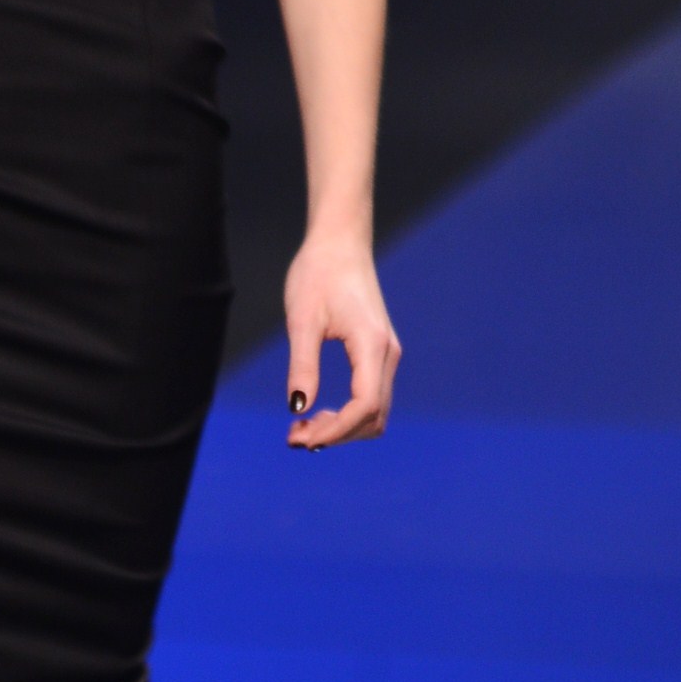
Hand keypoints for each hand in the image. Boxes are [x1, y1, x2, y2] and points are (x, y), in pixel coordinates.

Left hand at [284, 231, 399, 448]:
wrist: (339, 244)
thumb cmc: (318, 274)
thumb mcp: (302, 320)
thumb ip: (302, 366)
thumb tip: (298, 409)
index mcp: (371, 344)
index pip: (364, 405)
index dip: (336, 430)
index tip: (301, 438)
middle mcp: (387, 353)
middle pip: (373, 417)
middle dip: (336, 435)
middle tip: (293, 438)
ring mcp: (386, 354)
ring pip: (375, 412)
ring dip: (343, 428)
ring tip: (302, 427)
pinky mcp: (378, 353)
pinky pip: (371, 397)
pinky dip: (348, 414)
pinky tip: (317, 412)